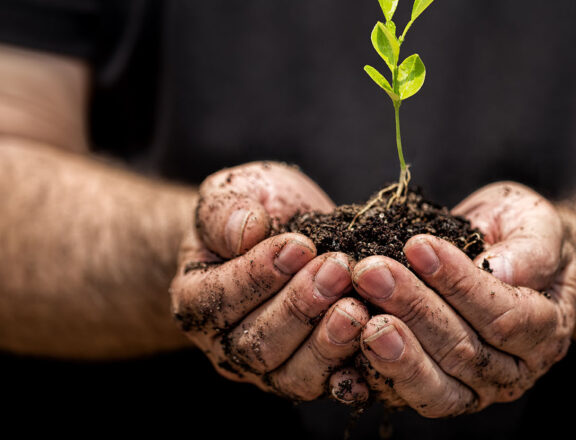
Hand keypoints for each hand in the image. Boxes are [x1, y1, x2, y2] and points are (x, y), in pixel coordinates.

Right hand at [170, 162, 369, 402]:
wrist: (288, 228)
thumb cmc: (256, 207)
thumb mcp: (233, 192)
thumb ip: (225, 211)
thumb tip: (245, 230)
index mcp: (198, 300)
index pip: (220, 299)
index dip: (260, 274)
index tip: (300, 244)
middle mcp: (228, 345)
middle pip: (258, 345)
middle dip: (301, 306)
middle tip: (337, 269)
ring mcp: (273, 368)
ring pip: (294, 375)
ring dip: (328, 342)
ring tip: (357, 308)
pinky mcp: (317, 374)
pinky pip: (334, 386)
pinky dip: (356, 373)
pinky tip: (375, 349)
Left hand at [351, 182, 575, 416]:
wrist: (505, 253)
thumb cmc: (520, 233)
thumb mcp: (537, 224)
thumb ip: (530, 248)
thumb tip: (501, 270)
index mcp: (545, 329)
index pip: (505, 317)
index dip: (460, 284)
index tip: (417, 246)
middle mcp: (513, 371)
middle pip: (464, 351)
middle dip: (414, 308)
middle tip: (371, 272)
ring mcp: (474, 389)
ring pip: (435, 386)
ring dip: (394, 350)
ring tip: (360, 316)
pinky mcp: (435, 392)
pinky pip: (403, 396)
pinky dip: (372, 378)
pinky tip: (346, 353)